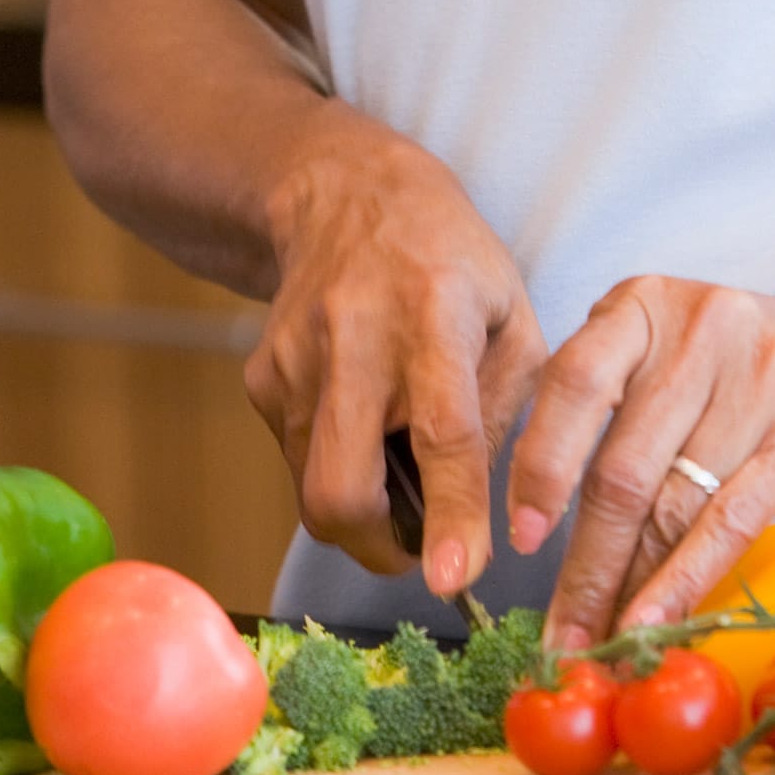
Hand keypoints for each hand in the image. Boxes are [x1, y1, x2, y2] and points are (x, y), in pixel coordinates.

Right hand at [245, 113, 546, 595]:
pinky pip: (297, 462)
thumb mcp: (513, 312)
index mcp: (435, 313)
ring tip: (396, 455)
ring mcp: (295, 360)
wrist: (345, 195)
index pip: (443, 431)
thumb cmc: (450, 258)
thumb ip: (512, 409)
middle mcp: (356, 339)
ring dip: (361, 505)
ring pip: (313, 492)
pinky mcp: (261, 378)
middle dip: (378, 547)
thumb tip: (489, 512)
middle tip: (418, 543)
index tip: (453, 579)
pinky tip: (362, 416)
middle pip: (343, 489)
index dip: (451, 513)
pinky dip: (335, 465)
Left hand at [504, 275, 774, 649]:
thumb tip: (532, 514)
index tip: (520, 536)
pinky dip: (681, 584)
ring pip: (671, 507)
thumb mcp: (665, 346)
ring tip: (600, 645)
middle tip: (557, 634)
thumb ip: (604, 399)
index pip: (573, 382)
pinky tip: (651, 624)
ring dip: (627, 590)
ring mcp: (755, 383)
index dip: (540, 464)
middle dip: (583, 565)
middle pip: (621, 467)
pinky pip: (726, 525)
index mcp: (645, 304)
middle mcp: (697, 332)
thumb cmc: (738, 364)